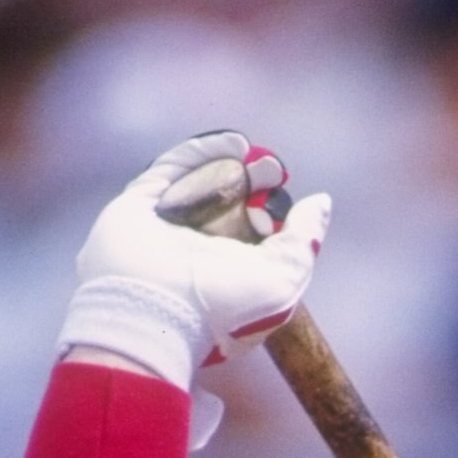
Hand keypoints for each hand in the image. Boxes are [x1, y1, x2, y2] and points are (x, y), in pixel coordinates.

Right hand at [57, 132, 331, 411]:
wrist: (156, 314)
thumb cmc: (225, 307)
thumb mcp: (284, 280)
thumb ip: (303, 240)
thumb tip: (320, 202)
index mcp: (229, 278)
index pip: (253, 237)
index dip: (271, 212)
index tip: (283, 191)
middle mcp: (196, 255)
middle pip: (225, 208)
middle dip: (249, 185)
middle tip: (269, 167)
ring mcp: (164, 231)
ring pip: (195, 187)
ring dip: (224, 166)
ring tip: (252, 151)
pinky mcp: (136, 209)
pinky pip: (168, 172)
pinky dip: (197, 153)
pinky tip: (232, 142)